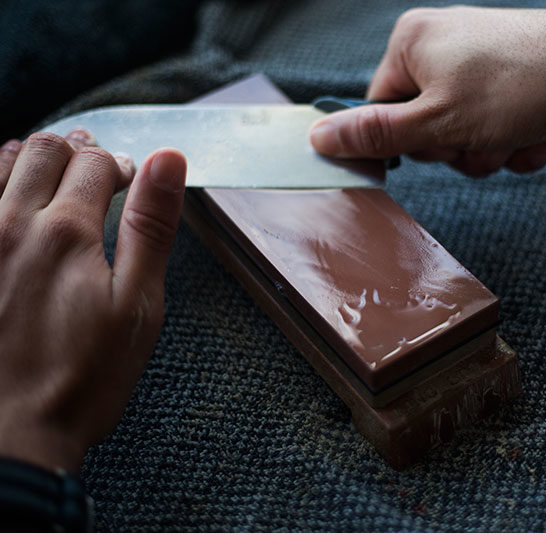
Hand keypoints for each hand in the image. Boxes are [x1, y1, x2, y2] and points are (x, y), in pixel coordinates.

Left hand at [0, 130, 185, 472]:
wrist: (10, 434)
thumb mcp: (138, 305)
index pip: (94, 164)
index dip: (118, 164)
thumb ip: (152, 226)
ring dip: (28, 158)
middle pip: (43, 150)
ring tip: (49, 174)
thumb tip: (169, 159)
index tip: (128, 180)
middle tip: (93, 168)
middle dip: (75, 150)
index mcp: (68, 232)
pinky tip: (6, 198)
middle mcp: (11, 224)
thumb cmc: (82, 377)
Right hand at [309, 7, 545, 175]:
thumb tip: (316, 139)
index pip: (382, 111)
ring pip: (472, 132)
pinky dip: (527, 139)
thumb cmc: (522, 89)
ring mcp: (483, 58)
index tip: (448, 148)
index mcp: (412, 44)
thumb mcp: (438, 123)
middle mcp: (444, 44)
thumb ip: (376, 135)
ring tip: (536, 140)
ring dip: (505, 152)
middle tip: (496, 145)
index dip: (416, 144)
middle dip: (470, 151)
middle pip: (430, 127)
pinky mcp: (516, 73)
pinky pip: (503, 122)